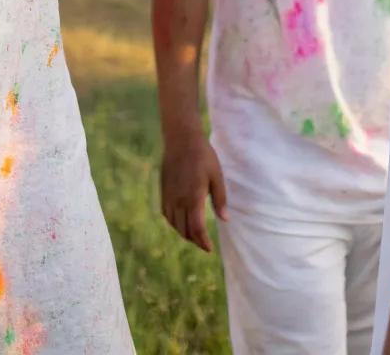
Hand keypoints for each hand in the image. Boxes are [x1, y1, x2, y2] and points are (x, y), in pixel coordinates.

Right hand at [160, 132, 228, 252]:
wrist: (181, 140)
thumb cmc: (203, 156)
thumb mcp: (217, 176)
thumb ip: (220, 199)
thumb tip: (225, 220)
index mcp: (194, 198)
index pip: (197, 229)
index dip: (203, 242)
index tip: (209, 249)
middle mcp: (179, 201)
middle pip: (184, 230)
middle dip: (195, 240)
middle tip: (204, 243)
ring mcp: (169, 197)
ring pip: (174, 224)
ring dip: (183, 233)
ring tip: (194, 235)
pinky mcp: (164, 192)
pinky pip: (166, 214)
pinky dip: (173, 223)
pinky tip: (180, 221)